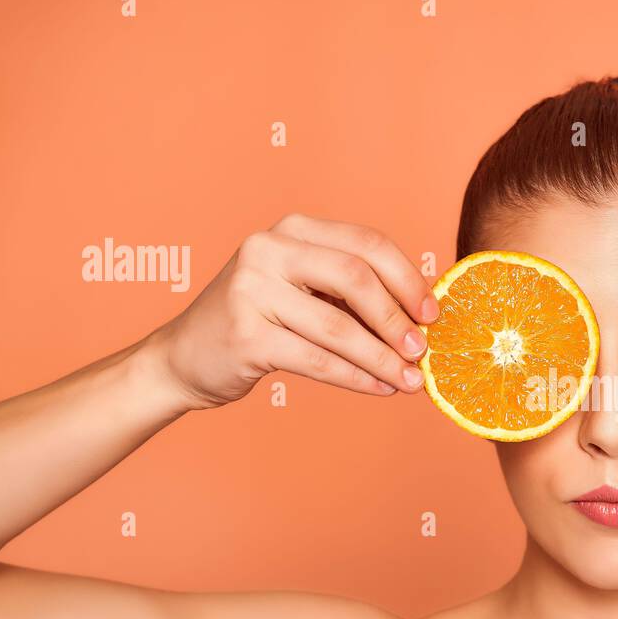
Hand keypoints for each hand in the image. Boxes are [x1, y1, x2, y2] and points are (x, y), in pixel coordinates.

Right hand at [142, 213, 438, 409]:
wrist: (184, 357)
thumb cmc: (259, 322)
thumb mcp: (303, 289)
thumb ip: (351, 290)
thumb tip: (422, 313)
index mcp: (292, 230)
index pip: (366, 244)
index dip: (407, 279)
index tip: (433, 314)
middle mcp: (268, 250)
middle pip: (356, 278)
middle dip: (397, 319)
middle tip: (423, 351)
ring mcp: (251, 290)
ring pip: (339, 327)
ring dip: (383, 358)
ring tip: (411, 380)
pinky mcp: (246, 335)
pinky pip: (318, 360)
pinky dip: (357, 377)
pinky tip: (381, 388)